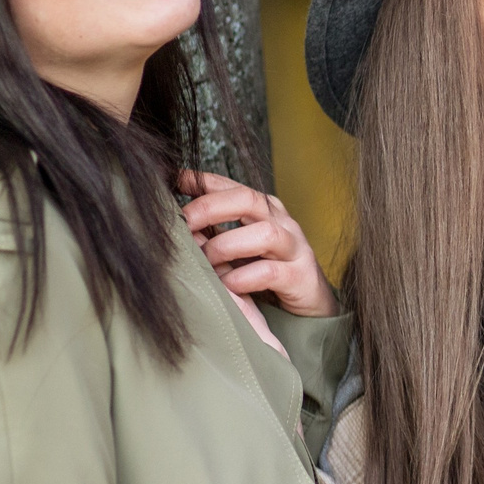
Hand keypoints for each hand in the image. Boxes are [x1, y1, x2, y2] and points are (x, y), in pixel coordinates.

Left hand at [179, 170, 335, 316]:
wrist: (311, 303)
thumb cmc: (268, 272)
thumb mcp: (238, 248)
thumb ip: (214, 233)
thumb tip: (176, 222)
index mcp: (264, 210)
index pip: (230, 185)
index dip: (201, 180)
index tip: (172, 180)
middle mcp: (282, 222)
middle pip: (249, 199)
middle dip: (210, 208)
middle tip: (184, 224)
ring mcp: (294, 248)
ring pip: (265, 233)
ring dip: (227, 246)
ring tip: (208, 261)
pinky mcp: (302, 276)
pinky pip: (272, 271)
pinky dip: (244, 277)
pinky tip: (228, 284)